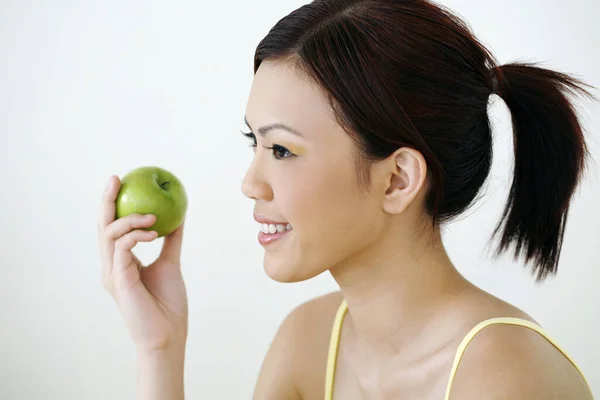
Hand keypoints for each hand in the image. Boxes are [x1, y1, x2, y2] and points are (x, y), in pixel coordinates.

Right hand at [98, 175, 187, 353]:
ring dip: (130, 218)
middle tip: (117, 178)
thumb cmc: (168, 304)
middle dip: (107, 200)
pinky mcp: (118, 280)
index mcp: (120, 262)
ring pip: (109, 234)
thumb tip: (179, 215)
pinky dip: (136, 235)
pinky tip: (154, 232)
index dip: (112, 204)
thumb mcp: (171, 263)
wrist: (168, 334)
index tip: (122, 181)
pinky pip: (122, 248)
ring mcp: (112, 273)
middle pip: (102, 226)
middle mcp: (111, 266)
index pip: (111, 228)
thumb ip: (171, 240)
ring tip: (153, 215)